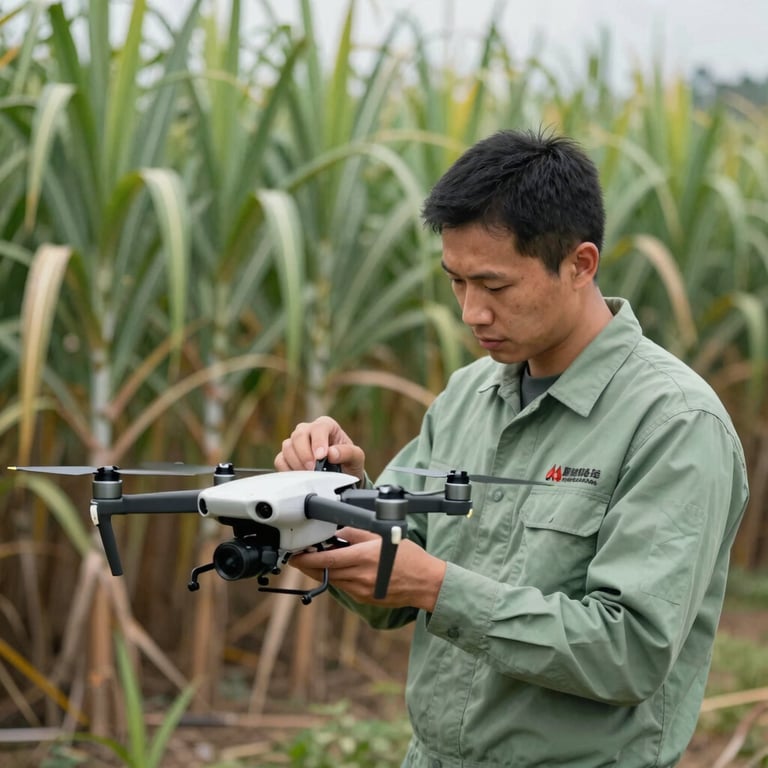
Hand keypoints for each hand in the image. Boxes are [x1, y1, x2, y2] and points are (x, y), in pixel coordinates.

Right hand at [274, 416, 365, 483]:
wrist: (341, 477)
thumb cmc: (349, 463)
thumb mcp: (356, 458)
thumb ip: (348, 453)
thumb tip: (332, 453)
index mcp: (326, 425)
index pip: (318, 428)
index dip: (318, 441)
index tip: (321, 457)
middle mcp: (308, 430)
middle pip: (298, 435)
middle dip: (304, 454)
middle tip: (313, 470)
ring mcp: (296, 442)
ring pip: (287, 447)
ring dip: (297, 463)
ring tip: (309, 475)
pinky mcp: (287, 456)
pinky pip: (280, 460)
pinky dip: (288, 470)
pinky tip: (299, 477)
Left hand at [289, 527, 445, 610]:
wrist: (426, 583)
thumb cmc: (408, 557)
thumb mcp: (382, 536)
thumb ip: (357, 533)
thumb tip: (336, 532)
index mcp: (363, 558)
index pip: (326, 559)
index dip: (307, 558)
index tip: (296, 555)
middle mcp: (359, 577)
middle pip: (324, 572)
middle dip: (308, 565)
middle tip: (299, 557)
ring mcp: (361, 590)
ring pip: (332, 581)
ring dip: (321, 571)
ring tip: (317, 561)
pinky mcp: (364, 598)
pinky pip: (344, 587)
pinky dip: (336, 578)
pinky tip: (338, 570)